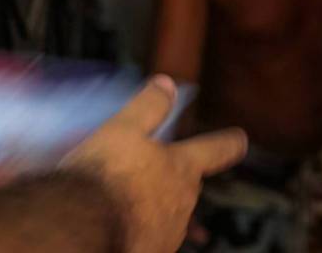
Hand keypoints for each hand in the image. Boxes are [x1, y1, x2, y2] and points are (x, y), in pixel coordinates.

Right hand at [63, 76, 246, 252]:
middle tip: (157, 170)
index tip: (239, 139)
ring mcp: (169, 234)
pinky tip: (119, 227)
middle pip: (188, 185)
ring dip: (156, 206)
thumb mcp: (122, 130)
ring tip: (127, 201)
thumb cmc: (104, 177)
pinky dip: (140, 230)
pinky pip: (150, 237)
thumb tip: (168, 85)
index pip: (216, 150)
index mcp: (182, 170)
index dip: (227, 142)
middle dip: (179, 177)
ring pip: (169, 214)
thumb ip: (148, 107)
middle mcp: (183, 204)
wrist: (81, 233)